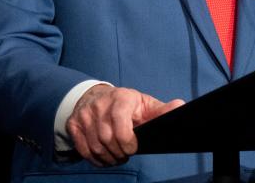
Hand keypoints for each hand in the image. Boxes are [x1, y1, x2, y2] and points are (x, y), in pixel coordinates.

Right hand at [65, 83, 184, 166]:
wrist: (96, 96)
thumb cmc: (126, 104)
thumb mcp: (145, 104)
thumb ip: (161, 110)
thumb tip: (181, 106)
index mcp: (121, 98)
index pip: (120, 123)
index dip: (127, 142)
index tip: (133, 148)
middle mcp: (100, 105)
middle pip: (107, 139)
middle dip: (119, 153)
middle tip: (125, 154)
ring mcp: (84, 115)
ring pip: (95, 146)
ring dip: (108, 158)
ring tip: (117, 157)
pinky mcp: (73, 124)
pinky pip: (83, 149)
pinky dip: (95, 159)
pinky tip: (104, 157)